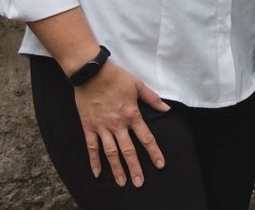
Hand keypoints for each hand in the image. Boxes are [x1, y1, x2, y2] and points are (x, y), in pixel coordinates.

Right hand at [74, 59, 169, 185]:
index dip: (154, 153)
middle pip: (128, 150)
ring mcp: (102, 127)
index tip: (160, 165)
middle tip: (139, 183)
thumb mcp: (138, 85)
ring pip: (110, 153)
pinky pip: (91, 147)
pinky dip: (93, 161)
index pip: (146, 138)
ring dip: (116, 169)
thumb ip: (152, 99)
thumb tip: (167, 109)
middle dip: (135, 168)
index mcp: (132, 115)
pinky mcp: (88, 127)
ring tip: (122, 182)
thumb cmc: (116, 77)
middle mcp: (118, 124)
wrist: (91, 72)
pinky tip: (97, 173)